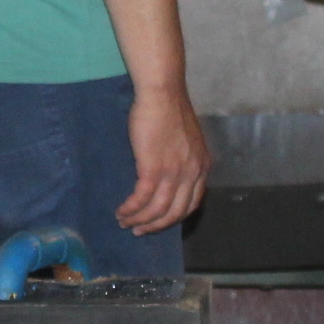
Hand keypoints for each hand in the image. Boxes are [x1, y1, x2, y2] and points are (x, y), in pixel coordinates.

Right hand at [115, 83, 209, 234]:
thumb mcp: (186, 139)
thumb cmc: (169, 109)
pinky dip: (130, 208)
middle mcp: (192, 174)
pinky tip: (121, 211)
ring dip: (139, 220)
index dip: (174, 217)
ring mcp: (174, 173)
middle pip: (174, 213)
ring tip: (124, 222)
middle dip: (155, 226)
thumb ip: (183, 159)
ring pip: (157, 209)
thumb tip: (168, 172)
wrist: (162, 94)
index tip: (159, 221)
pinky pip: (142, 198)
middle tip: (139, 230)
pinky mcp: (154, 169)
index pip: (192, 203)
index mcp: (202, 167)